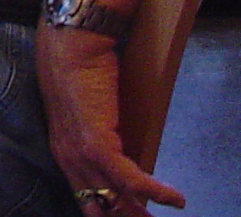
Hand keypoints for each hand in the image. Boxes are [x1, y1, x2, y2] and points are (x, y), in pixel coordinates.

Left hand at [36, 27, 185, 214]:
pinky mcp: (97, 143)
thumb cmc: (81, 68)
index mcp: (63, 150)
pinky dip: (155, 192)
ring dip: (140, 214)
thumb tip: (126, 146)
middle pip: (97, 206)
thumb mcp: (88, 111)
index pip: (85, 196)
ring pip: (114, 198)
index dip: (107, 212)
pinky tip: (176, 199)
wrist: (73, 41)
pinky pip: (129, 179)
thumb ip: (101, 133)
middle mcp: (67, 157)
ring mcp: (80, 152)